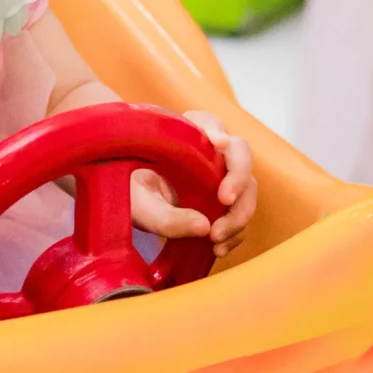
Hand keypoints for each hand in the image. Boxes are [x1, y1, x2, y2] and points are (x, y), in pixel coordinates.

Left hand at [127, 111, 257, 256]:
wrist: (124, 205)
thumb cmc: (127, 195)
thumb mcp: (137, 205)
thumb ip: (164, 215)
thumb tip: (204, 227)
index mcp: (184, 138)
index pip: (208, 123)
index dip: (216, 130)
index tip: (219, 143)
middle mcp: (208, 153)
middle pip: (240, 156)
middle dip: (238, 180)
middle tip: (225, 202)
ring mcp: (220, 177)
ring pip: (247, 188)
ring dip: (239, 215)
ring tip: (216, 239)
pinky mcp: (223, 201)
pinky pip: (240, 213)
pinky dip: (235, 232)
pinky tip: (218, 248)